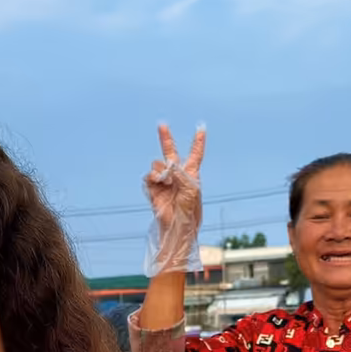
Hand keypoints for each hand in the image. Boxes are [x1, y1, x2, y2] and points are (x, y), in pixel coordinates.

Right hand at [144, 124, 205, 274]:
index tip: (201, 128)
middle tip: (161, 125)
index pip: (195, 154)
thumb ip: (180, 172)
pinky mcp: (153, 190)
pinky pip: (149, 177)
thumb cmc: (190, 209)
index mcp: (192, 174)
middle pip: (170, 153)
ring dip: (161, 171)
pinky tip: (157, 184)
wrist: (177, 226)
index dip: (198, 141)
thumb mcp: (191, 187)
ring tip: (166, 182)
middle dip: (166, 139)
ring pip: (158, 166)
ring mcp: (164, 182)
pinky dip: (152, 178)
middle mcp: (177, 176)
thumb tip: (164, 165)